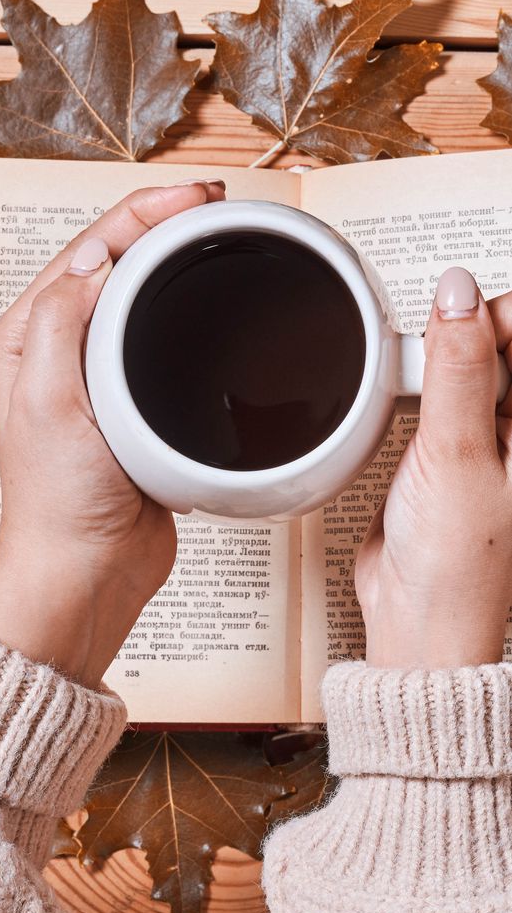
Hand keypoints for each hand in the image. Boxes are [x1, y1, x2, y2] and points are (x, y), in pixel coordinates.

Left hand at [0, 179, 225, 688]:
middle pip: (116, 263)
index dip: (140, 213)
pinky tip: (213, 308)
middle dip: (162, 225)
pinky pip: (163, 344)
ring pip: (142, 300)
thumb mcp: (49, 402)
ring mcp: (97, 377)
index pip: (86, 249)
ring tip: (217, 238)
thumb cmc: (61, 501)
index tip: (191, 197)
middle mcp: (58, 350)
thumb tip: (101, 258)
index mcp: (26, 338)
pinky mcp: (134, 406)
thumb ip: (65, 322)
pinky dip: (189, 318)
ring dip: (178, 266)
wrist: (91, 569)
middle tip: (214, 206)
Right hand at [356, 266, 511, 668]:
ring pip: (470, 366)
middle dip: (464, 335)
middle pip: (501, 345)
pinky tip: (409, 400)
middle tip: (434, 360)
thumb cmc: (458, 564)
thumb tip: (458, 293)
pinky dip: (423, 388)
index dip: (492, 316)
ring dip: (441, 361)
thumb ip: (458, 370)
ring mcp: (492, 438)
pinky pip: (444, 395)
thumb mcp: (457, 455)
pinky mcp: (455, 449)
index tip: (454, 322)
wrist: (417, 619)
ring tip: (423, 384)